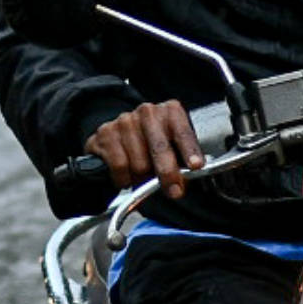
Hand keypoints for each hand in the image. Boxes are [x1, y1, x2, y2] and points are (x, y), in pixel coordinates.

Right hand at [88, 100, 202, 195]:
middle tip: (174, 191)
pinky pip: (120, 166)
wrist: (119, 135)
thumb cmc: (152, 143)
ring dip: (142, 178)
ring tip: (142, 175)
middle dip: (168, 174)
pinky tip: (127, 175)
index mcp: (170, 112)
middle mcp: (148, 112)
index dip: (189, 150)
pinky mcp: (106, 133)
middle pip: (160, 148)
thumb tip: (184, 182)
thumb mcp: (173, 148)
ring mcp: (125, 121)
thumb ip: (182, 162)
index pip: (182, 132)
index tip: (196, 165)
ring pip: (140, 163)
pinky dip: (125, 178)